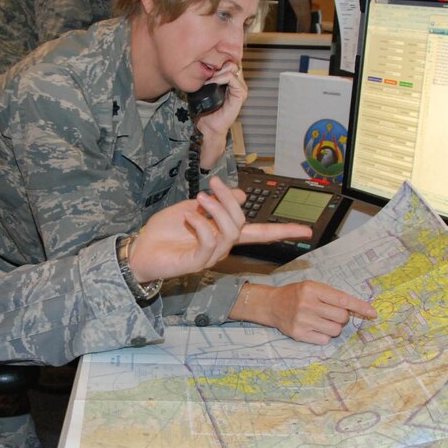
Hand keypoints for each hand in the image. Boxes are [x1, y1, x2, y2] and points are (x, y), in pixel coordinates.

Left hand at [128, 177, 310, 283]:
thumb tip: (241, 194)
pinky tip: (189, 216)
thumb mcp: (192, 208)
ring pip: (230, 233)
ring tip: (201, 199)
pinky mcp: (197, 263)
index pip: (260, 233)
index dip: (283, 231)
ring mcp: (210, 256)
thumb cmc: (164, 232)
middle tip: (212, 185)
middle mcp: (222, 247)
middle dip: (230, 201)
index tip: (307, 230)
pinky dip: (201, 224)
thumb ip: (216, 203)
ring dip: (217, 211)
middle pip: (242, 224)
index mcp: (224, 234)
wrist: (140, 249)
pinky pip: (209, 242)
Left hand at [195, 61, 245, 167]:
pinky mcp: (241, 93)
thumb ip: (208, 76)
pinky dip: (220, 78)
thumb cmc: (206, 109)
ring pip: (231, 68)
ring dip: (217, 72)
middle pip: (230, 62)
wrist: (209, 126)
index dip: (216, 62)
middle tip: (206, 75)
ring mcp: (241, 87)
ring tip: (208, 81)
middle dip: (216, 66)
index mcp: (231, 80)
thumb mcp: (205, 89)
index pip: (227, 62)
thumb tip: (202, 63)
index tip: (205, 69)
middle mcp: (238, 82)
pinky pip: (231, 77)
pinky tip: (212, 84)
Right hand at [230, 281, 376, 343]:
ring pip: (335, 330)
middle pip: (341, 317)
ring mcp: (303, 320)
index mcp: (313, 289)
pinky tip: (314, 328)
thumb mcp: (312, 287)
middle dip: (341, 317)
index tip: (372, 313)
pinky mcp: (299, 334)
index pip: (342, 299)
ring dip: (333, 327)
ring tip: (321, 321)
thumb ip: (332, 296)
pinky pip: (324, 340)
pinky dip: (323, 336)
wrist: (271, 305)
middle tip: (331, 313)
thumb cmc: (296, 295)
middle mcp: (307, 304)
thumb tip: (356, 309)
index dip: (359, 306)